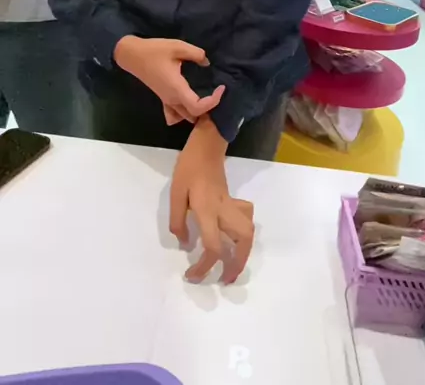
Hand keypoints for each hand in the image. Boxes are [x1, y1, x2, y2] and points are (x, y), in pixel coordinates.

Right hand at [114, 35, 224, 124]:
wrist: (132, 55)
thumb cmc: (154, 51)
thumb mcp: (177, 47)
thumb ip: (196, 54)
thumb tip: (207, 62)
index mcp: (177, 88)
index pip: (198, 107)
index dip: (213, 101)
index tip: (221, 87)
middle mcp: (172, 99)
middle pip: (194, 115)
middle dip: (209, 107)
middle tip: (216, 91)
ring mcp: (166, 100)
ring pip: (185, 117)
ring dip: (198, 112)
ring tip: (207, 97)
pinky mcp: (163, 98)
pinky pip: (174, 114)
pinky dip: (184, 113)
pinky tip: (191, 102)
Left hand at [170, 116, 254, 283]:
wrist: (206, 145)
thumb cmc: (188, 168)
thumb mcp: (175, 193)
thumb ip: (178, 220)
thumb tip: (185, 243)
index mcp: (208, 210)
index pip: (212, 246)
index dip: (205, 266)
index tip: (193, 276)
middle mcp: (224, 211)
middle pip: (242, 241)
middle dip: (237, 264)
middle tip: (225, 278)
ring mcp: (232, 205)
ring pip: (249, 232)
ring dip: (244, 252)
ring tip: (233, 264)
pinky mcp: (234, 201)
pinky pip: (246, 220)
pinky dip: (244, 233)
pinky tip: (233, 237)